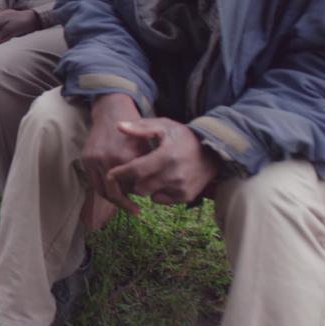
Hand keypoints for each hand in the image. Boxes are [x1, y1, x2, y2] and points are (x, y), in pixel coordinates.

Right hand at [79, 93, 145, 223]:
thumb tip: (148, 188)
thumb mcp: (146, 145)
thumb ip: (146, 166)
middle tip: (135, 211)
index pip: (131, 187)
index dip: (136, 197)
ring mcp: (94, 159)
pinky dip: (102, 189)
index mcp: (125, 157)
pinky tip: (112, 191)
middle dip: (124, 205)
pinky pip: (93, 181)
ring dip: (112, 200)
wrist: (112, 112)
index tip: (142, 206)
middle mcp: (108, 159)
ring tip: (123, 204)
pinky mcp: (86, 158)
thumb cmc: (134, 129)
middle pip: (114, 193)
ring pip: (101, 190)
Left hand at [105, 118, 222, 209]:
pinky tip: (160, 180)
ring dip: (144, 187)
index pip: (136, 170)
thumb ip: (140, 127)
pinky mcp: (186, 196)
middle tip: (129, 174)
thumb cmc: (184, 137)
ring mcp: (181, 188)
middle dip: (131, 181)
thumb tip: (118, 126)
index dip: (120, 173)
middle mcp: (174, 175)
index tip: (110, 173)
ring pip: (149, 195)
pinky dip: (156, 192)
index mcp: (166, 156)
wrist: (213, 152)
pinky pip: (161, 199)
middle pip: (139, 187)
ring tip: (146, 175)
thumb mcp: (164, 126)